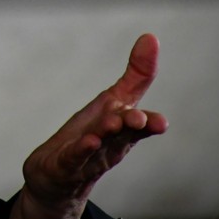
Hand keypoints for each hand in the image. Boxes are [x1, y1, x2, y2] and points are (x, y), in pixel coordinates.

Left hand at [11, 34, 167, 218]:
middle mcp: (109, 145)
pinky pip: (72, 158)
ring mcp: (87, 158)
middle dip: (132, 127)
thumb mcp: (113, 103)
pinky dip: (78, 151)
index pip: (140, 125)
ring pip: (99, 146)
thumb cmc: (91, 138)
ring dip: (105, 136)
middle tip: (139, 119)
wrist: (58, 180)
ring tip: (111, 124)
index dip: (150, 122)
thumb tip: (151, 38)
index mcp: (122, 130)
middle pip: (124, 136)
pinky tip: (84, 142)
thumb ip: (135, 75)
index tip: (160, 121)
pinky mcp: (63, 165)